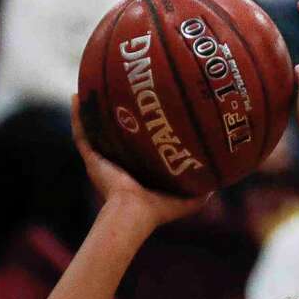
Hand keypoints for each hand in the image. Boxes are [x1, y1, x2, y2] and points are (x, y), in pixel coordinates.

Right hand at [71, 97, 208, 231]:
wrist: (133, 215)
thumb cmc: (159, 211)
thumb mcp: (189, 198)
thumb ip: (203, 188)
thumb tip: (222, 179)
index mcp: (138, 170)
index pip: (140, 144)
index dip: (144, 126)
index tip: (150, 106)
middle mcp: (119, 163)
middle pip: (116, 132)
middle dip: (118, 112)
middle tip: (124, 88)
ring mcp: (103, 160)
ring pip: (96, 129)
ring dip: (94, 109)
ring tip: (94, 84)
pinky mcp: (92, 160)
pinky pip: (81, 134)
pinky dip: (77, 116)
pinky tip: (76, 96)